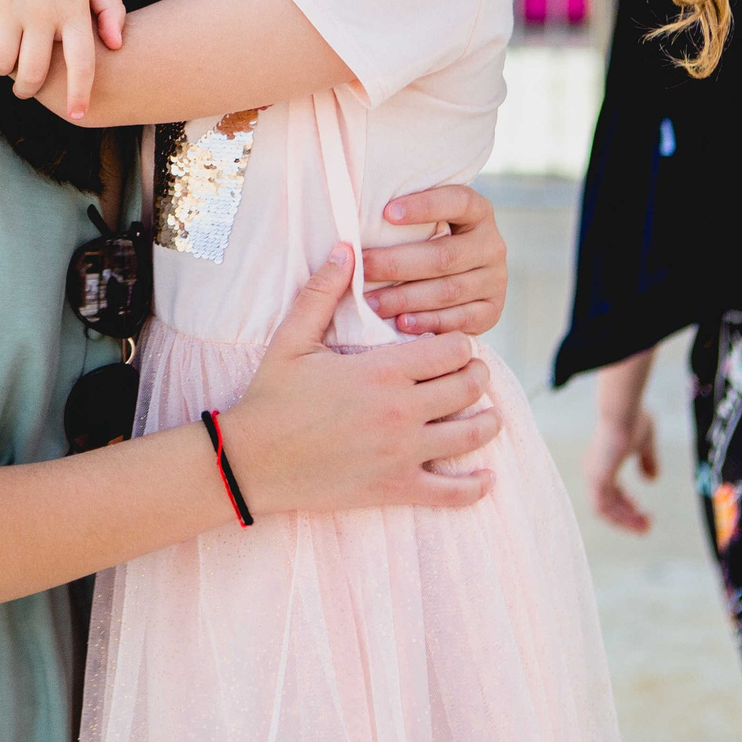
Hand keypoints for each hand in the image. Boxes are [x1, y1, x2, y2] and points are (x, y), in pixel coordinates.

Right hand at [0, 0, 125, 119]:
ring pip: (1, 63)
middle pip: (34, 73)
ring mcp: (10, 4)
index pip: (82, 65)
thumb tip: (115, 47)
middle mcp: (43, 11)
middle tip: (26, 87)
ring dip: (3, 70)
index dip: (81, 94)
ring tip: (6, 63)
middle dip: (28, 88)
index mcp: (74, 8)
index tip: (78, 115)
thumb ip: (110, 10)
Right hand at [216, 245, 499, 517]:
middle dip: (477, 375)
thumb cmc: (271, 397)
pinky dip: (474, 487)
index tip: (454, 345)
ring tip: (489, 414)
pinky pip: (451, 493)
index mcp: (383, 371)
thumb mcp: (292, 339)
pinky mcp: (396, 488)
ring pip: (470, 435)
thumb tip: (345, 248)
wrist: (252, 461)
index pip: (450, 350)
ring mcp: (403, 453)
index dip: (459, 344)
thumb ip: (322, 292)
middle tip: (474, 372)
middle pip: (468, 387)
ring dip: (487, 422)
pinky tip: (486, 479)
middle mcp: (402, 411)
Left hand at [362, 185, 508, 334]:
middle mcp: (491, 245)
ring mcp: (495, 280)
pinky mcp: (491, 311)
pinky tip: (401, 322)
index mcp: (478, 212)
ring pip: (448, 291)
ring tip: (371, 302)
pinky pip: (460, 320)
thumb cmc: (428, 241)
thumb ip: (404, 216)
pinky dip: (428, 322)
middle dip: (397, 263)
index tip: (387, 212)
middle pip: (444, 256)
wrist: (462, 277)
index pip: (457, 202)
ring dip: (405, 298)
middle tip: (362, 267)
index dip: (425, 207)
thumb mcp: (427, 221)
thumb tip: (356, 223)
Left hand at [586, 390, 659, 533]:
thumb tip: (652, 479)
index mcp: (602, 462)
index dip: (626, 504)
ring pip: (605, 510)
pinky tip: (638, 519)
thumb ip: (647, 461)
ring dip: (625, 521)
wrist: (623, 412)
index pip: (609, 492)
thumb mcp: (645, 443)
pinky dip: (620, 516)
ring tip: (645, 528)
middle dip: (627, 517)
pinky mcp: (597, 478)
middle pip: (607, 504)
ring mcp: (593, 475)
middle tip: (646, 527)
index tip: (642, 510)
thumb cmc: (633, 420)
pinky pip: (604, 507)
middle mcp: (594, 470)